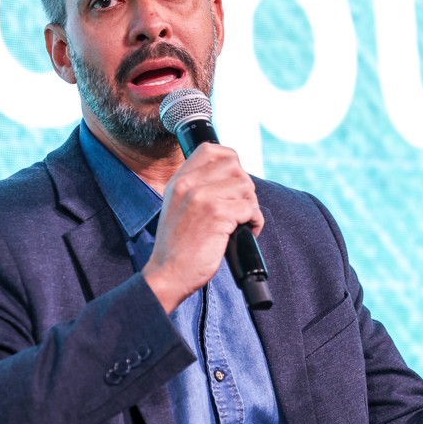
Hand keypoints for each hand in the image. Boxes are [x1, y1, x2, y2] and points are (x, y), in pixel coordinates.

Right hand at [143, 144, 262, 312]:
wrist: (168, 274)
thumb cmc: (178, 246)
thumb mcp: (177, 206)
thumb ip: (196, 187)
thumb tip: (233, 176)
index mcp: (179, 180)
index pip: (211, 150)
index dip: (231, 162)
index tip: (234, 182)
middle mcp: (188, 184)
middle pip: (234, 166)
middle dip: (244, 187)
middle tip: (239, 208)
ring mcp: (202, 197)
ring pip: (245, 186)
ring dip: (250, 206)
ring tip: (241, 223)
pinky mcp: (216, 214)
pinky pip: (250, 208)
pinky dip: (254, 222)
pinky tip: (245, 232)